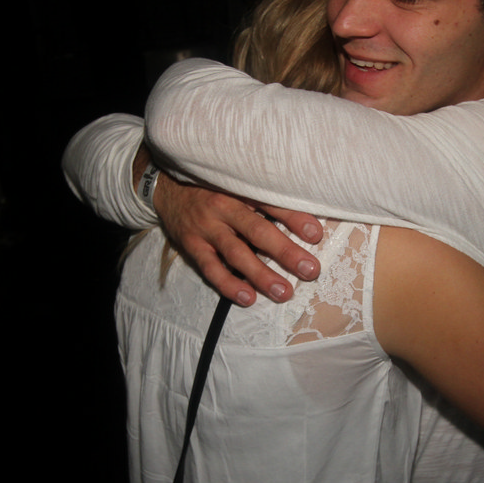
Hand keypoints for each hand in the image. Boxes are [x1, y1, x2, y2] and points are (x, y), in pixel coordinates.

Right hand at [154, 175, 322, 305]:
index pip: (272, 203)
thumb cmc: (213, 188)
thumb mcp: (237, 185)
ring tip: (284, 292)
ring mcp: (207, 228)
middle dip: (286, 252)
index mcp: (240, 190)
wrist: (168, 187)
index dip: (295, 218)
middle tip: (309, 270)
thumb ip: (265, 201)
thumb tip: (304, 222)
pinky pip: (211, 268)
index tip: (316, 234)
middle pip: (258, 231)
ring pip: (237, 253)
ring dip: (261, 274)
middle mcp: (224, 207)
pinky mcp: (192, 245)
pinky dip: (229, 284)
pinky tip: (247, 297)